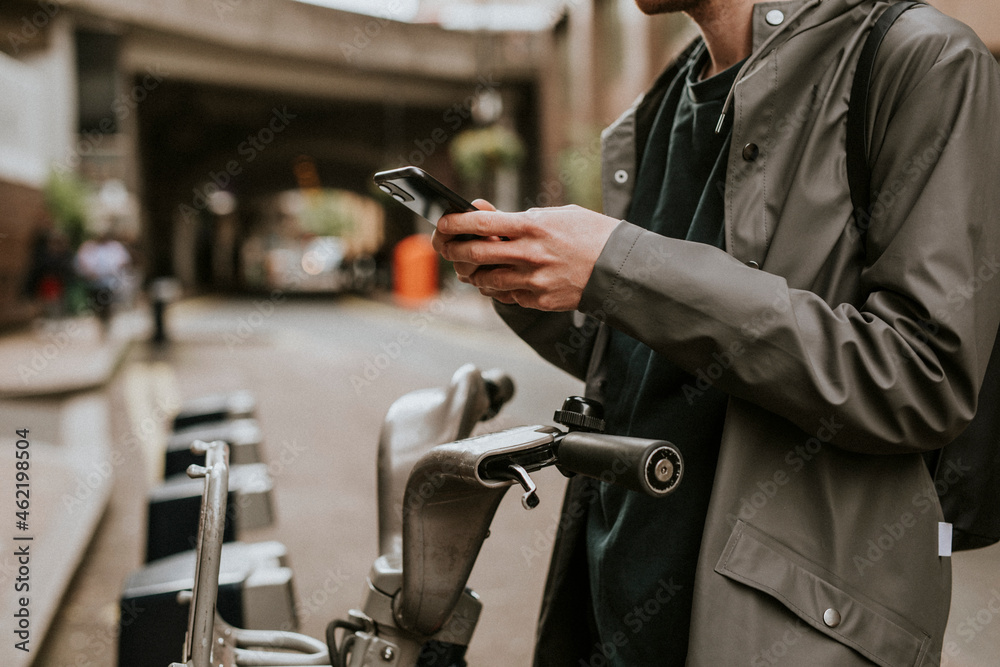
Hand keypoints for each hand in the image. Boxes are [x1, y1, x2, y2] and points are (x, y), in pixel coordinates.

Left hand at [431, 200, 618, 310]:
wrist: (620, 267)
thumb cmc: (591, 235)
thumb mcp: (556, 214)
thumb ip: (519, 217)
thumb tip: (486, 214)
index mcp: (532, 226)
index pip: (481, 223)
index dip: (455, 223)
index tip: (443, 222)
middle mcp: (529, 254)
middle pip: (474, 254)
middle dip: (453, 250)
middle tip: (446, 247)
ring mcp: (532, 280)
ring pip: (485, 280)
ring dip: (473, 273)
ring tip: (470, 266)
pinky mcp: (538, 299)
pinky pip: (506, 296)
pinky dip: (497, 288)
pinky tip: (498, 280)